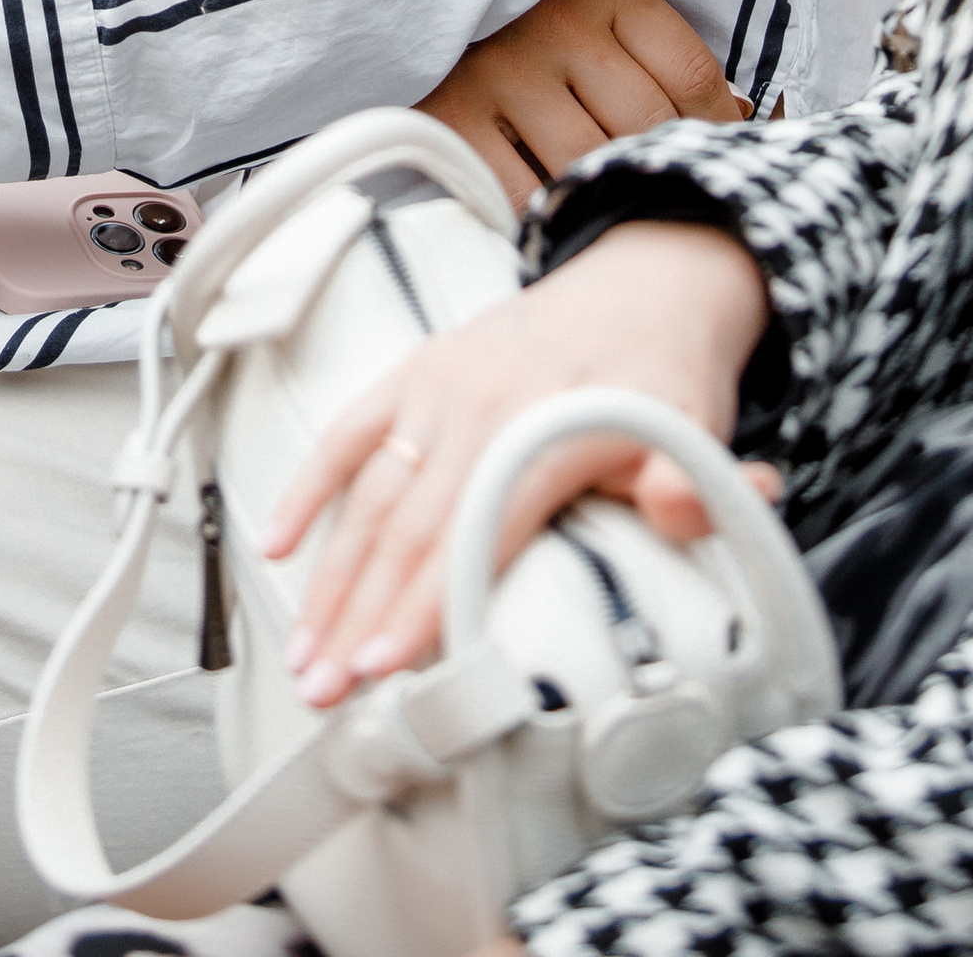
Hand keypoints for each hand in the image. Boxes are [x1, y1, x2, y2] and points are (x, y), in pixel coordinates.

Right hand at [263, 221, 775, 708]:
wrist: (647, 284)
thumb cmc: (665, 376)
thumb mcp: (697, 433)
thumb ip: (690, 487)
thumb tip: (681, 515)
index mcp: (548, 427)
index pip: (474, 534)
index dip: (423, 604)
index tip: (382, 667)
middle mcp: (483, 402)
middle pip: (408, 527)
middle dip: (357, 615)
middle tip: (322, 688)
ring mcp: (441, 383)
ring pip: (371, 491)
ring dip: (330, 574)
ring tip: (302, 650)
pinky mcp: (419, 369)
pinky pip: (351, 428)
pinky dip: (310, 484)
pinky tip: (276, 542)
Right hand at [420, 0, 748, 207]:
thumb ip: (651, 43)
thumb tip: (738, 117)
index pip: (689, 71)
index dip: (719, 123)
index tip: (718, 149)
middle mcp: (554, 23)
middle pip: (646, 125)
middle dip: (663, 165)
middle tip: (667, 191)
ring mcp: (501, 70)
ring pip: (587, 163)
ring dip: (604, 191)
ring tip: (610, 205)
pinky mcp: (451, 112)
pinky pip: (519, 192)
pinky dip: (541, 211)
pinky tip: (551, 210)